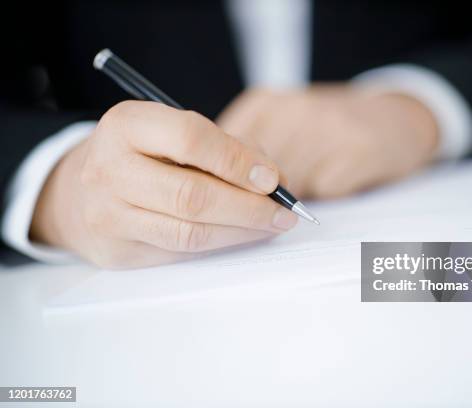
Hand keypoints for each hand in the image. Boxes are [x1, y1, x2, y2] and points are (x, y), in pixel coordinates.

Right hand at [30, 101, 297, 267]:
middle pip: (192, 195)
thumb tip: (273, 180)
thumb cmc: (141, 155)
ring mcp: (109, 215)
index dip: (238, 161)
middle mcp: (110, 169)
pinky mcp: (119, 251)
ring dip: (242, 231)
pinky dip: (221, 243)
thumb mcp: (171, 132)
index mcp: (126, 125)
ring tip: (272, 225)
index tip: (272, 178)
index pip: (190, 139)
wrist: (78, 191)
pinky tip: (242, 234)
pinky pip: (181, 251)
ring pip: (190, 231)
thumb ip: (223, 146)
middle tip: (284, 211)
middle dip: (249, 206)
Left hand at [217, 84, 438, 198]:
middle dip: (259, 197)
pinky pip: (322, 192)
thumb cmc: (329, 129)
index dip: (225, 183)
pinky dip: (325, 196)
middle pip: (252, 174)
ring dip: (294, 198)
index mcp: (264, 103)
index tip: (232, 199)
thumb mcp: (280, 124)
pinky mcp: (353, 150)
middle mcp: (290, 110)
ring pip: (286, 186)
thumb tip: (216, 189)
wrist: (397, 118)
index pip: (222, 153)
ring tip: (313, 184)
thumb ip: (246, 150)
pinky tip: (338, 178)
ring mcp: (324, 128)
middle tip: (275, 203)